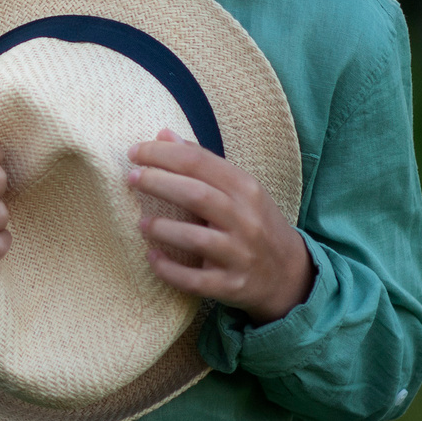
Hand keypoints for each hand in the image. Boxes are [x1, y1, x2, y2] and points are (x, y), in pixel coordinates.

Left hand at [128, 129, 310, 321]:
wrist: (290, 273)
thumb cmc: (255, 222)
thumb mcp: (240, 188)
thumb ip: (202, 162)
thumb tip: (163, 134)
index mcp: (247, 189)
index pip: (199, 162)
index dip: (162, 154)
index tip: (135, 152)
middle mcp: (246, 220)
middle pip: (196, 195)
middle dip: (157, 182)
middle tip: (131, 178)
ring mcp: (240, 255)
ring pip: (196, 238)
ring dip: (162, 228)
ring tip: (141, 223)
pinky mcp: (231, 285)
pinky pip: (195, 280)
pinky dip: (169, 269)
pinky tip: (152, 257)